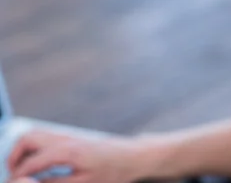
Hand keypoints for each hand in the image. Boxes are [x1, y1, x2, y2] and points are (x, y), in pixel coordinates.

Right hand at [8, 128, 144, 182]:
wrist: (133, 156)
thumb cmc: (113, 171)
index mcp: (66, 151)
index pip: (29, 163)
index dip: (16, 178)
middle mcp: (65, 139)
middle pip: (26, 139)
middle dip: (14, 157)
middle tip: (15, 177)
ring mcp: (68, 136)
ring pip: (34, 135)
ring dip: (23, 151)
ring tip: (25, 172)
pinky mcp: (72, 138)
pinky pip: (45, 137)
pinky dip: (35, 148)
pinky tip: (40, 165)